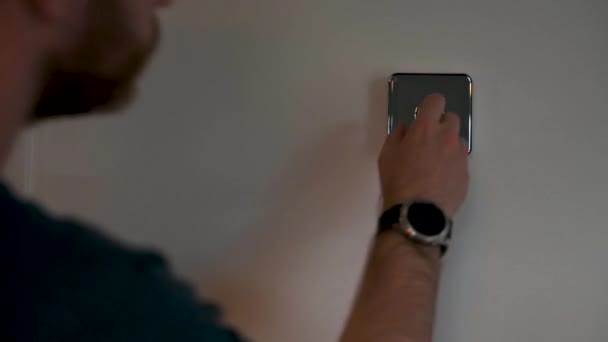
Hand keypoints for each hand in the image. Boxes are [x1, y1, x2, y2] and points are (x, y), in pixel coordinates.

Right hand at [379, 93, 468, 216]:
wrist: (417, 213)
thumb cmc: (397, 181)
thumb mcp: (386, 155)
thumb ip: (397, 134)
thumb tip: (406, 126)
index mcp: (425, 128)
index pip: (436, 101)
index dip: (429, 106)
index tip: (423, 116)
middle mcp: (447, 136)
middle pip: (451, 118)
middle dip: (440, 125)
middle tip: (428, 142)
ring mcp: (460, 155)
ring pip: (457, 141)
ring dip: (448, 145)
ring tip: (434, 165)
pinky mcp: (466, 173)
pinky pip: (460, 161)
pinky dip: (452, 165)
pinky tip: (440, 180)